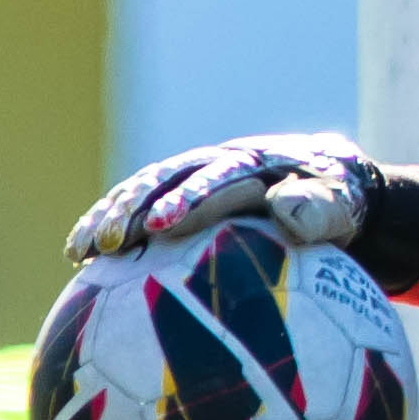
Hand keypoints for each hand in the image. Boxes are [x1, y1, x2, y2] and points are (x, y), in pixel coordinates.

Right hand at [66, 134, 381, 262]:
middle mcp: (217, 162)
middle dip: (134, 207)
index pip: (216, 179)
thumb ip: (319, 209)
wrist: (329, 184)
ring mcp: (193, 175)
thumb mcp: (340, 207)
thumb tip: (285, 208)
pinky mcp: (178, 194)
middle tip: (109, 243)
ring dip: (110, 217)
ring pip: (142, 190)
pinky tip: (78, 257)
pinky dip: (107, 226)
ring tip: (80, 251)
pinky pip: (137, 208)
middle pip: (167, 179)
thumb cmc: (338, 204)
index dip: (187, 200)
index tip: (161, 227)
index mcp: (256, 164)